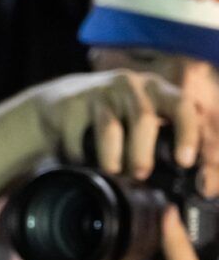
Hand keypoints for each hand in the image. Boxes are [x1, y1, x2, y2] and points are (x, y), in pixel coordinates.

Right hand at [31, 69, 218, 193]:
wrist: (62, 99)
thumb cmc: (112, 115)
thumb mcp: (142, 116)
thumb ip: (167, 133)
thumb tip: (197, 172)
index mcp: (156, 89)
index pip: (181, 105)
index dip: (186, 133)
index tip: (184, 162)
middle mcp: (130, 84)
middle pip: (143, 119)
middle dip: (142, 153)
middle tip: (140, 175)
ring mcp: (100, 91)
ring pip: (111, 129)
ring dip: (112, 156)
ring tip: (112, 171)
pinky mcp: (72, 102)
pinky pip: (77, 136)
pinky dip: (79, 155)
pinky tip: (79, 160)